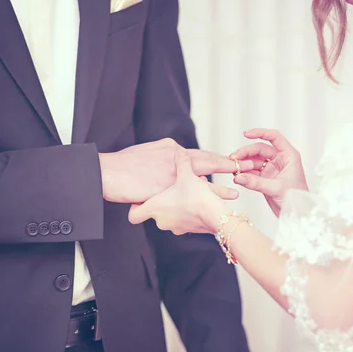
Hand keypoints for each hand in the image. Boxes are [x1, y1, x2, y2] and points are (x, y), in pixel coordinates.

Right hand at [98, 138, 252, 203]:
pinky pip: (187, 195)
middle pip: (206, 162)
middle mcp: (174, 156)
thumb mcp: (145, 154)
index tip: (232, 162)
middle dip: (227, 166)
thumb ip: (163, 157)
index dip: (215, 160)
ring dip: (219, 186)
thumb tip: (175, 158)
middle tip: (246, 168)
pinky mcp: (165, 187)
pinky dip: (203, 198)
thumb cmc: (121, 166)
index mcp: (170, 148)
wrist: (105, 173)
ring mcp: (171, 172)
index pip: (198, 155)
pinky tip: (215, 203)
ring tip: (237, 190)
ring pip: (201, 179)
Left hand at [127, 150, 233, 233]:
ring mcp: (175, 228)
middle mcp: (162, 221)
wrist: (216, 217)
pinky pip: (185, 219)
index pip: (134, 215)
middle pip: (156, 212)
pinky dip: (189, 210)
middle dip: (165, 199)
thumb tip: (180, 151)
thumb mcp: (187, 175)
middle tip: (174, 188)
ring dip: (178, 203)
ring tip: (190, 191)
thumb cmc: (196, 198)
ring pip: (172, 215)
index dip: (136, 206)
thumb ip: (182, 162)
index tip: (143, 197)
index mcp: (155, 208)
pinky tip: (198, 199)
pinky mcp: (189, 230)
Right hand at [230, 129, 307, 216]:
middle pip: (260, 149)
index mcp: (288, 156)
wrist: (298, 215)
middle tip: (234, 159)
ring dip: (243, 164)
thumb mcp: (276, 189)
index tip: (246, 134)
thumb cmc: (296, 199)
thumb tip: (238, 177)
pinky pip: (252, 172)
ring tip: (234, 169)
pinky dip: (244, 173)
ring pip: (254, 161)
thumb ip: (256, 183)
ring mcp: (272, 169)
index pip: (274, 137)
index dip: (260, 133)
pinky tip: (237, 176)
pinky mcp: (265, 178)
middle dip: (246, 153)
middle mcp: (280, 160)